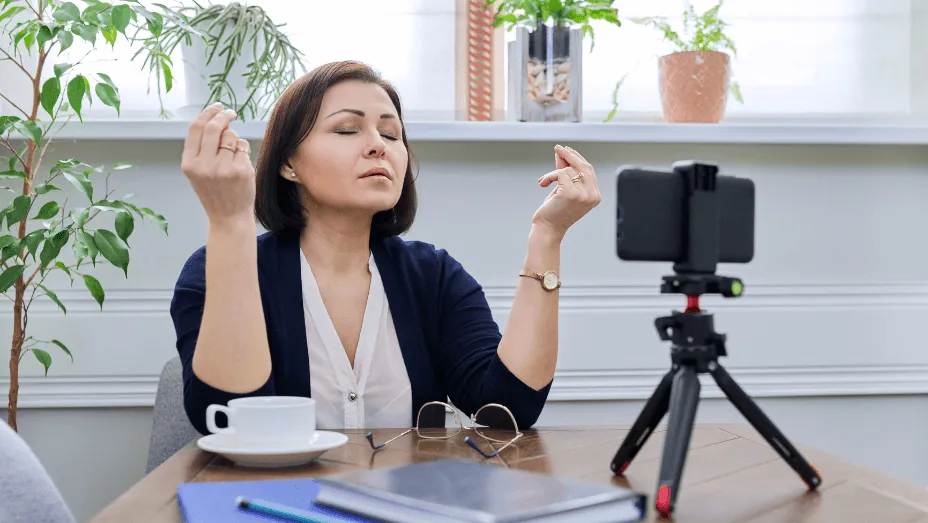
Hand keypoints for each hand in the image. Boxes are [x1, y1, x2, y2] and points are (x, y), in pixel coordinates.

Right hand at [181, 103, 255, 225]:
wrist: (228, 217)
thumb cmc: (215, 191)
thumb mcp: (198, 171)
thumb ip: (202, 147)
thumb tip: (216, 117)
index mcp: (189, 163)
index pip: (196, 128)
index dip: (207, 113)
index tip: (217, 106)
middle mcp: (204, 166)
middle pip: (214, 127)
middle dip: (224, 115)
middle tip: (231, 112)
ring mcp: (224, 168)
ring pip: (231, 136)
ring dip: (234, 138)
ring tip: (233, 154)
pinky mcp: (242, 171)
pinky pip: (244, 147)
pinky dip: (243, 150)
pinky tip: (241, 165)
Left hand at [532, 145, 601, 238]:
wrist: (547, 229)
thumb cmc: (554, 211)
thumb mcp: (563, 189)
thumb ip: (566, 172)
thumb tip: (562, 152)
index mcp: (595, 196)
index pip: (589, 171)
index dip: (577, 158)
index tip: (566, 151)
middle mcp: (593, 195)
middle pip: (584, 166)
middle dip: (570, 155)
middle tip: (557, 148)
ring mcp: (584, 195)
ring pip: (570, 170)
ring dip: (553, 172)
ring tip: (544, 181)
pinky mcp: (571, 193)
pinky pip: (560, 174)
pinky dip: (549, 176)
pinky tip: (542, 183)